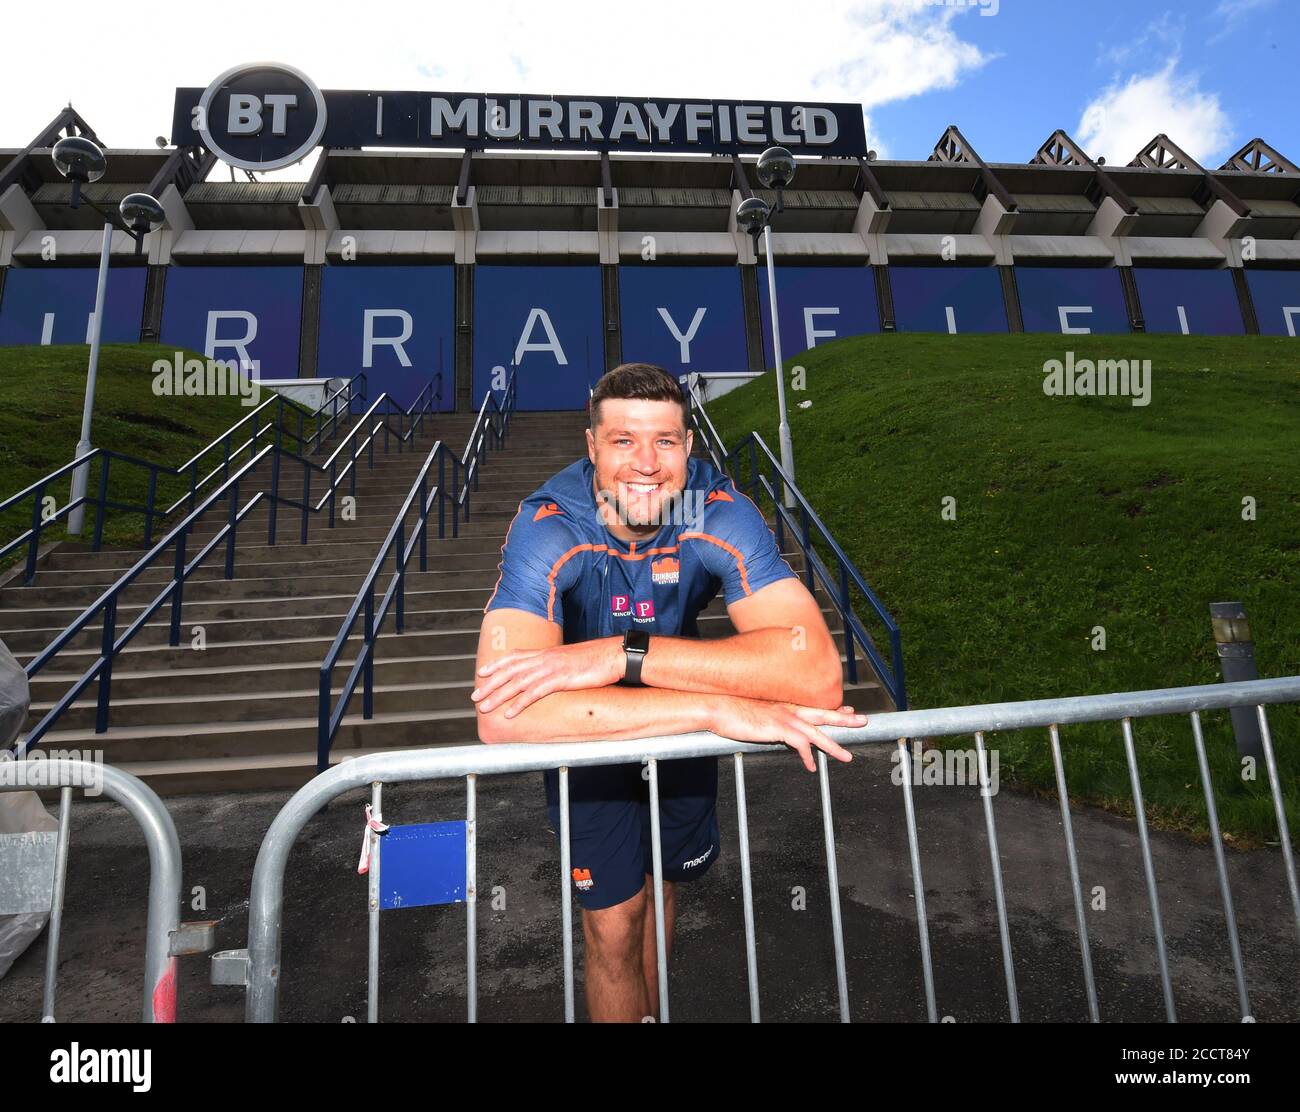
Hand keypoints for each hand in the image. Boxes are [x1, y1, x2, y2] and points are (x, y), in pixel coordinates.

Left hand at [472, 637, 623, 717]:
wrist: (613, 656)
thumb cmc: (596, 659)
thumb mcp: (571, 659)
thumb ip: (556, 665)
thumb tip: (548, 674)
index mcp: (546, 653)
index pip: (515, 656)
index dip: (496, 664)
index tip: (481, 673)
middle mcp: (544, 658)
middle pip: (510, 670)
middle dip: (490, 684)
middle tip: (475, 696)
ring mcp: (551, 668)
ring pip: (517, 682)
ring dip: (498, 696)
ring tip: (485, 708)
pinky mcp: (560, 679)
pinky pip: (534, 693)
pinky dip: (519, 704)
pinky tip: (509, 713)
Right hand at [708, 698, 865, 771]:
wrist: (718, 707)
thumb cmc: (732, 712)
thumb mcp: (756, 715)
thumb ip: (768, 720)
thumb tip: (772, 727)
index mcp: (785, 706)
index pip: (814, 707)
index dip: (833, 710)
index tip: (848, 711)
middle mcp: (788, 709)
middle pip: (823, 715)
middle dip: (844, 719)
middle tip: (863, 721)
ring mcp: (784, 718)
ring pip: (817, 733)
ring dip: (833, 746)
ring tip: (847, 757)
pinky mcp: (777, 728)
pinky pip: (800, 744)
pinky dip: (807, 757)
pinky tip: (811, 767)